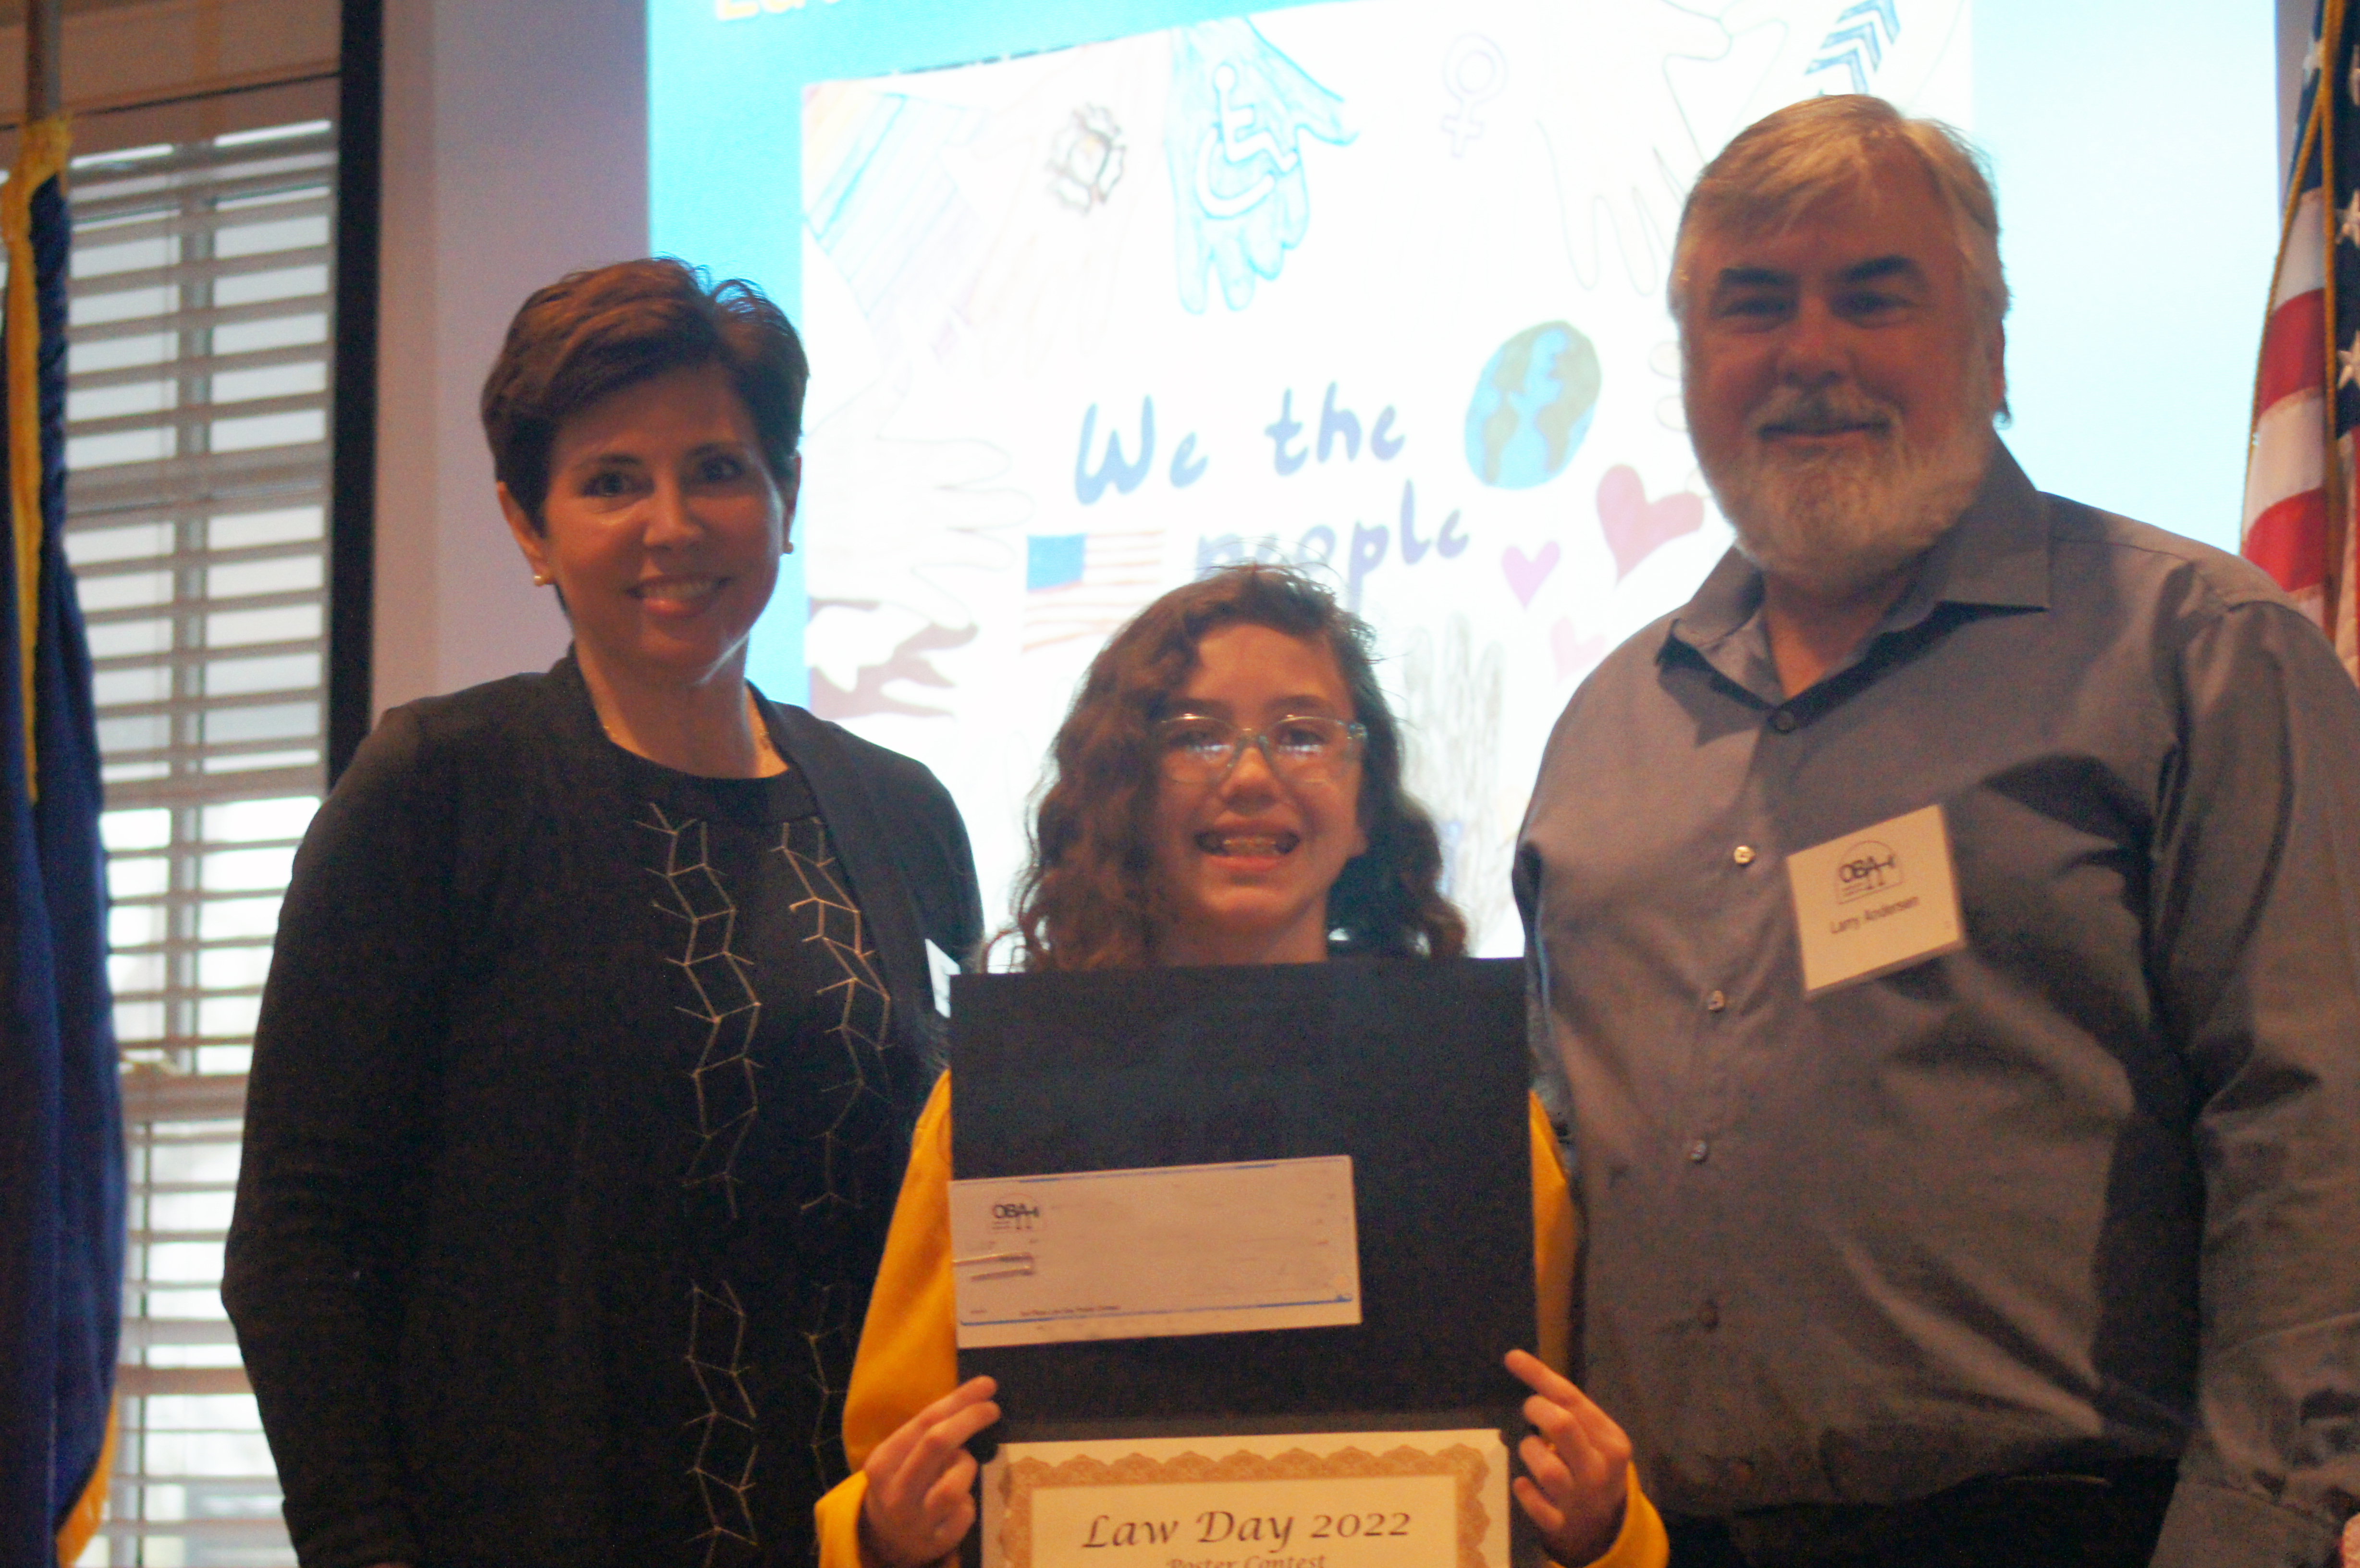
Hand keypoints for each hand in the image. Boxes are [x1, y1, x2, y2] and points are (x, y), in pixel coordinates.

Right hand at [859, 1375, 1000, 1567]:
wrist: (886, 1539)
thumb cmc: (902, 1484)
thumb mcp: (902, 1457)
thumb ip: (928, 1433)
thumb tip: (976, 1397)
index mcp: (883, 1463)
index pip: (923, 1421)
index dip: (959, 1400)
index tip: (987, 1386)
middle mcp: (895, 1492)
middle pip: (936, 1444)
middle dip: (969, 1420)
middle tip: (992, 1409)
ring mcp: (914, 1520)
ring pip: (953, 1485)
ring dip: (966, 1468)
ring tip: (963, 1467)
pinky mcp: (935, 1542)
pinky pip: (966, 1513)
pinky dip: (969, 1502)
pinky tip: (960, 1501)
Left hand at [1505, 1349, 1630, 1565]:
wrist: (1606, 1527)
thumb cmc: (1592, 1467)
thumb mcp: (1594, 1437)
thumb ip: (1569, 1408)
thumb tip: (1519, 1361)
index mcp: (1612, 1441)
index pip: (1572, 1398)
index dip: (1539, 1375)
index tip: (1512, 1358)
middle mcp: (1599, 1469)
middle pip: (1562, 1425)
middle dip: (1537, 1410)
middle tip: (1530, 1411)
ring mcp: (1582, 1499)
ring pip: (1549, 1469)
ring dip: (1530, 1451)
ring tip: (1531, 1450)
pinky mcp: (1562, 1525)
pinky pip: (1537, 1506)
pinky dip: (1525, 1492)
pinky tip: (1523, 1484)